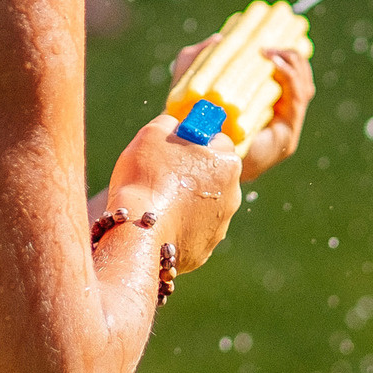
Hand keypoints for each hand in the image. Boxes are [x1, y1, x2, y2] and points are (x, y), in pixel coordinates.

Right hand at [103, 112, 241, 272]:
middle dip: (191, 173)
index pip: (216, 141)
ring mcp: (221, 225)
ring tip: (156, 202)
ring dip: (185, 201)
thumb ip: (171, 124)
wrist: (138, 232)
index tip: (175, 145)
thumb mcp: (153, 133)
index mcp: (227, 162)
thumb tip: (178, 127)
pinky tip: (158, 223)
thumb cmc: (148, 177)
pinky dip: (178, 226)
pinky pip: (192, 230)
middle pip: (212, 175)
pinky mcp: (205, 249)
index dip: (193, 141)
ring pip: (202, 204)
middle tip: (162, 174)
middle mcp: (233, 194)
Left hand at [163, 42, 317, 182]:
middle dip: (293, 56)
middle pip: (300, 81)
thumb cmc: (188, 122)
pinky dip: (290, 79)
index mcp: (261, 105)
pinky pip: (297, 102)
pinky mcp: (286, 136)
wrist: (191, 153)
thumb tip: (218, 38)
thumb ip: (195, 58)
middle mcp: (276, 117)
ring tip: (271, 51)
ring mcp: (284, 128)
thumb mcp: (189, 83)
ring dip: (293, 64)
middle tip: (272, 42)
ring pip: (303, 88)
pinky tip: (275, 65)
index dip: (287, 56)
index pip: (286, 77)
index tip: (272, 37)